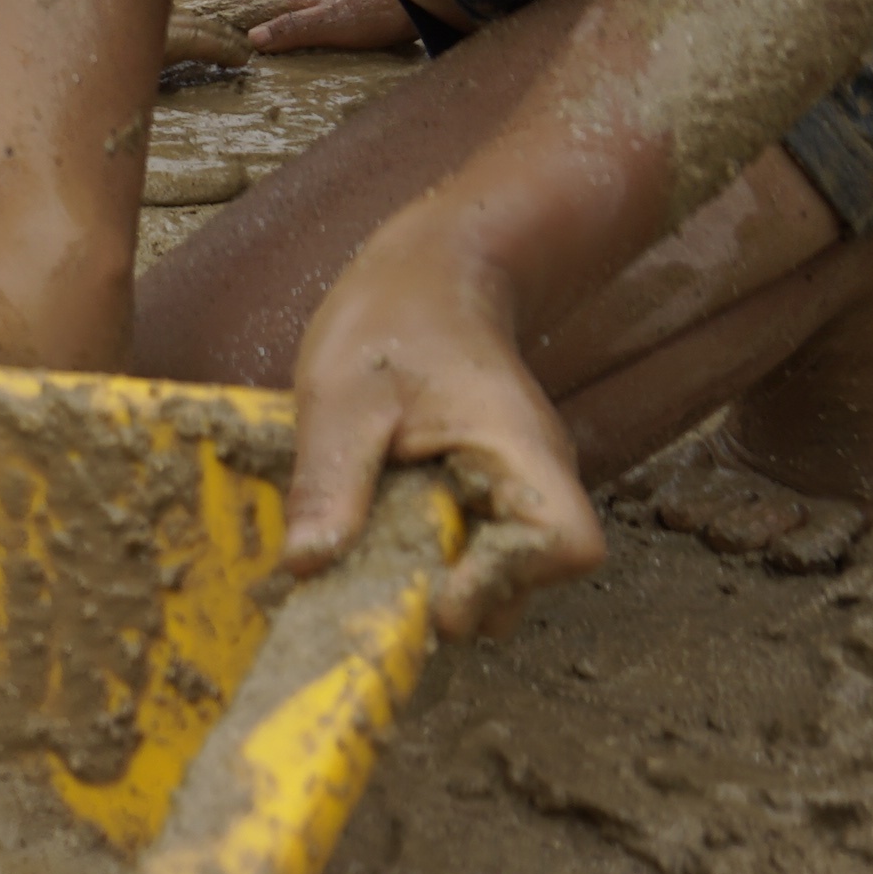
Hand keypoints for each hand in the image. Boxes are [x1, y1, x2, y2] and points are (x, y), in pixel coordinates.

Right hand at [245, 0, 417, 54]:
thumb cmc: (373, 12)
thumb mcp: (329, 24)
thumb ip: (292, 29)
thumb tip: (251, 38)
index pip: (262, 7)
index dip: (244, 21)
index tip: (223, 38)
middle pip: (280, 8)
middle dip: (262, 22)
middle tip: (240, 44)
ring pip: (301, 11)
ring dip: (286, 24)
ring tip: (272, 44)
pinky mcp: (354, 7)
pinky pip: (321, 17)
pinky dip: (310, 27)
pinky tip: (314, 36)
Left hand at [286, 233, 601, 637]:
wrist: (427, 274)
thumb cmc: (391, 319)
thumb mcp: (341, 396)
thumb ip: (328, 479)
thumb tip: (306, 566)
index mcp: (520, 450)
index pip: (567, 545)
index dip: (508, 583)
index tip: (434, 594)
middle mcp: (532, 476)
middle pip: (528, 577)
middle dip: (460, 599)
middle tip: (379, 591)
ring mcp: (511, 485)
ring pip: (495, 567)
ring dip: (436, 579)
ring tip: (367, 560)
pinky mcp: (482, 488)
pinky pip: (468, 541)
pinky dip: (425, 554)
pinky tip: (370, 534)